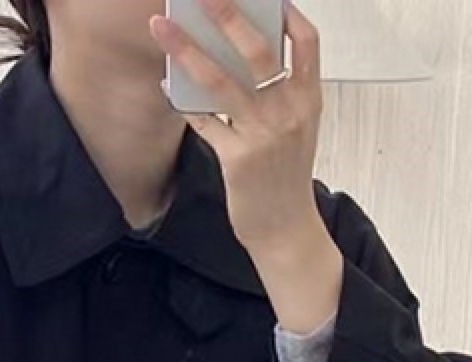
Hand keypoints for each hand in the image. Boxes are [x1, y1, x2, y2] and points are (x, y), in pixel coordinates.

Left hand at [150, 2, 343, 332]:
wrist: (285, 230)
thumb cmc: (285, 176)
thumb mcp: (295, 127)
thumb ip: (279, 91)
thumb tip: (235, 53)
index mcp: (309, 98)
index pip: (306, 40)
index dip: (287, 12)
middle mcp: (289, 111)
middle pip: (258, 49)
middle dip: (228, 13)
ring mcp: (264, 135)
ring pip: (221, 81)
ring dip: (187, 50)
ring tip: (162, 27)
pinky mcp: (238, 159)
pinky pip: (204, 121)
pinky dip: (183, 101)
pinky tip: (167, 84)